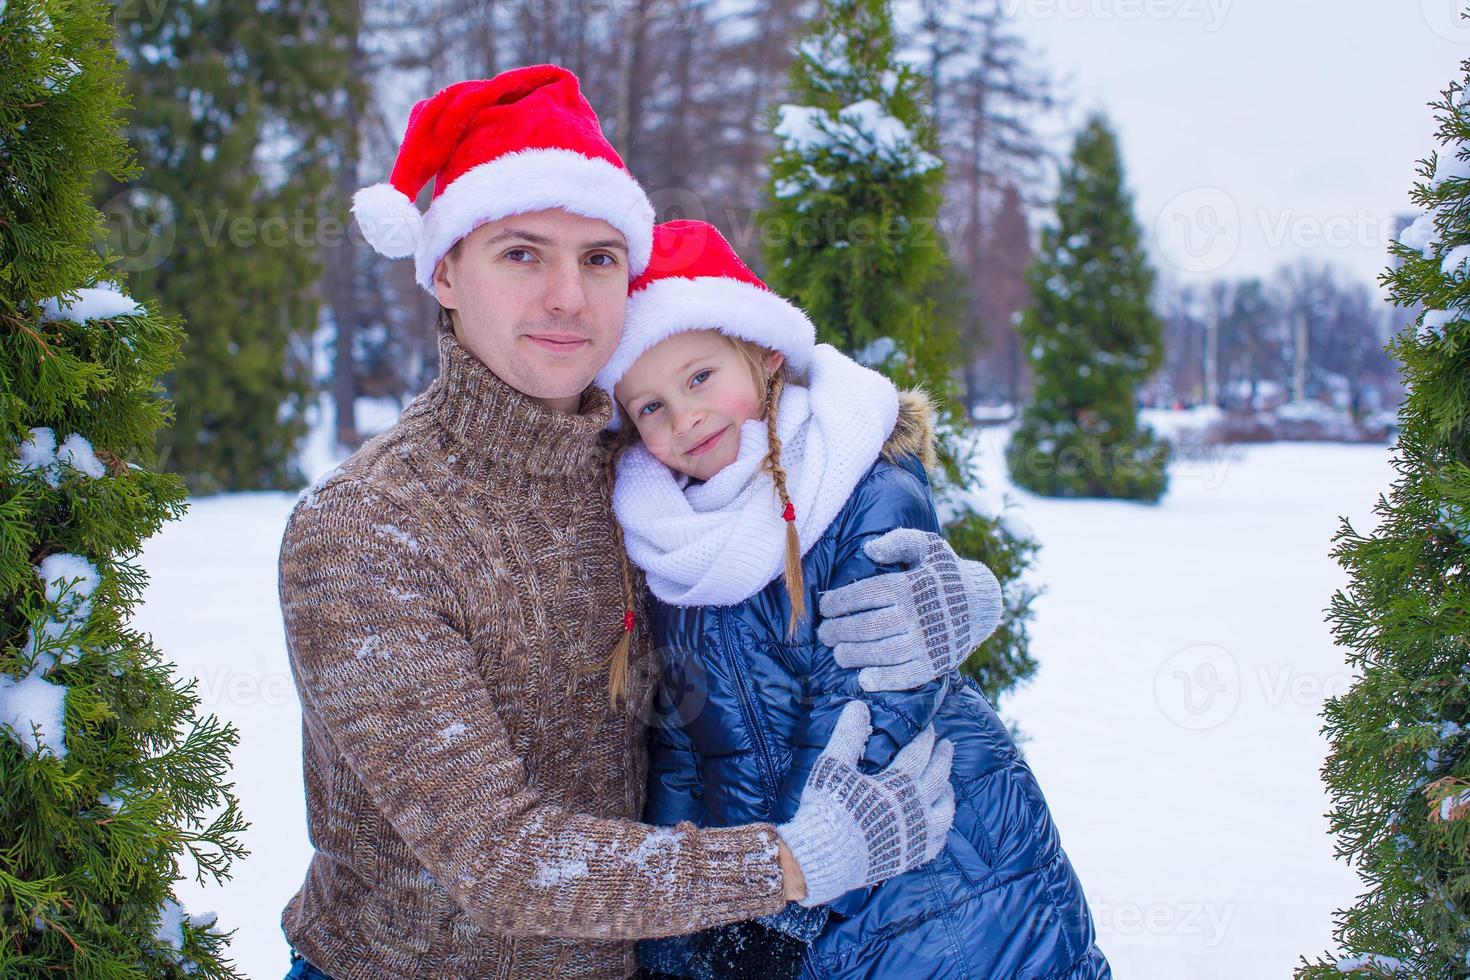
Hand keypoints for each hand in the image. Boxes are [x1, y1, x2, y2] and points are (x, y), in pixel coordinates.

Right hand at [776, 701, 954, 907]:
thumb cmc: (828, 809)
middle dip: (944, 759)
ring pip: (945, 812)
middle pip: (938, 778)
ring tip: (948, 786)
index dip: (926, 739)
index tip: (930, 728)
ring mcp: (915, 835)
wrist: (825, 857)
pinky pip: (936, 844)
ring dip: (949, 795)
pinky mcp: (909, 857)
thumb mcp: (833, 766)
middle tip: (948, 746)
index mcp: (899, 784)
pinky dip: (941, 832)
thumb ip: (848, 735)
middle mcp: (914, 808)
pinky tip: (937, 827)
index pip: (919, 754)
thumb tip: (859, 706)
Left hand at [817, 528, 1001, 691]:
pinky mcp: (936, 663)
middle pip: (867, 626)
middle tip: (824, 634)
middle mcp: (916, 614)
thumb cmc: (945, 573)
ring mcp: (927, 641)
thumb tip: (869, 549)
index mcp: (910, 585)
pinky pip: (906, 676)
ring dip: (854, 655)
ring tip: (838, 654)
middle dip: (838, 631)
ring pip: (882, 653)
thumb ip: (899, 541)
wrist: (982, 604)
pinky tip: (865, 679)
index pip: (864, 595)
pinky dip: (884, 680)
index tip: (824, 607)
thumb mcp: (928, 546)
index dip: (838, 602)